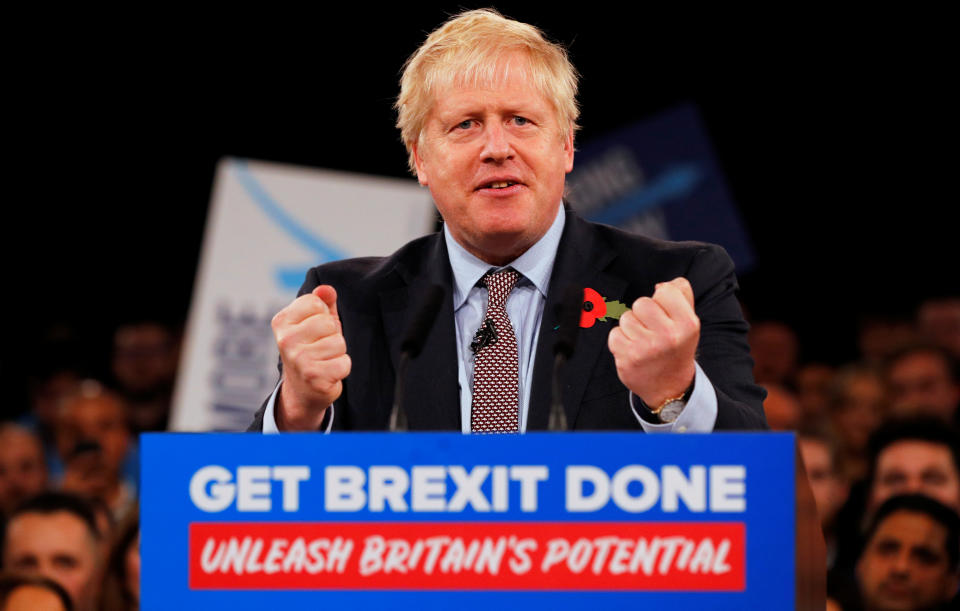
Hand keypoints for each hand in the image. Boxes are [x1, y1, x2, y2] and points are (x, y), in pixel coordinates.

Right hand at [272, 285, 350, 429]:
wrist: (302, 390)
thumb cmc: (311, 349)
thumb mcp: (315, 322)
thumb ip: (322, 302)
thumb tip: (326, 289)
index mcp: (282, 321)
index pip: (315, 302)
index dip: (323, 315)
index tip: (314, 330)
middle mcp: (285, 340)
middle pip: (329, 323)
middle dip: (332, 335)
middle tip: (320, 348)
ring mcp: (298, 359)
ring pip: (338, 343)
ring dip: (337, 353)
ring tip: (324, 360)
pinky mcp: (313, 377)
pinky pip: (344, 363)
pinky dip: (341, 368)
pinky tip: (328, 373)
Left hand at [607, 277, 698, 406]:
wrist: (669, 387)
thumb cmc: (676, 348)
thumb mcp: (689, 322)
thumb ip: (681, 295)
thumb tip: (661, 284)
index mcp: (687, 324)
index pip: (665, 291)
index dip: (662, 299)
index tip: (666, 313)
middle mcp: (668, 336)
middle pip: (642, 303)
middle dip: (644, 313)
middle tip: (653, 329)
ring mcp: (646, 348)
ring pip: (626, 318)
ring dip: (632, 327)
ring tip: (644, 341)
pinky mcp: (627, 358)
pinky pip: (615, 334)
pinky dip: (622, 340)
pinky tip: (634, 349)